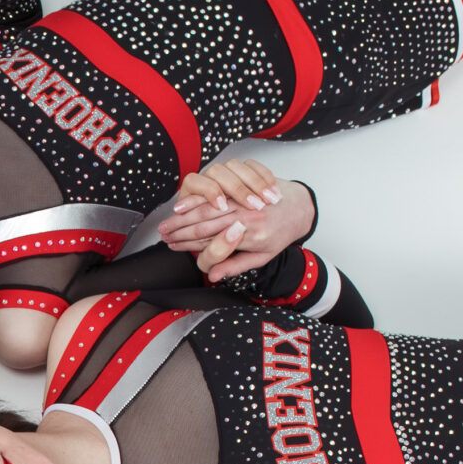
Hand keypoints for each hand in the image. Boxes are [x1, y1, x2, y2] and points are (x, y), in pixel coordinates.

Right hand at [157, 163, 313, 281]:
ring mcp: (244, 200)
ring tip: (167, 220)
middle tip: (162, 234)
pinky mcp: (243, 188)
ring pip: (207, 206)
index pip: (210, 239)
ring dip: (184, 214)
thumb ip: (236, 265)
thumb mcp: (263, 257)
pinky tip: (183, 203)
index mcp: (251, 236)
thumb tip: (213, 276)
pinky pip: (217, 192)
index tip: (171, 245)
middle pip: (204, 222)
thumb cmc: (280, 234)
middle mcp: (246, 216)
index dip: (187, 243)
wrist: (300, 208)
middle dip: (180, 228)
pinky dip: (198, 198)